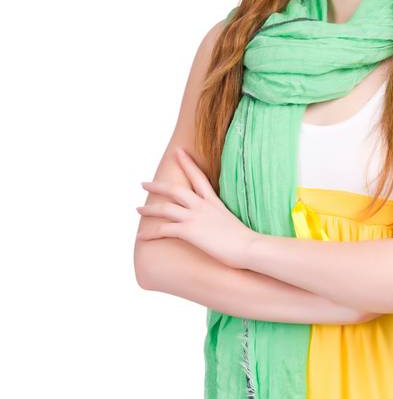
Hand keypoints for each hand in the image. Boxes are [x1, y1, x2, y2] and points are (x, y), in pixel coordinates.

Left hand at [136, 148, 257, 268]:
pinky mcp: (189, 231)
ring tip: (138, 209)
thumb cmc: (245, 238)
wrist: (249, 247)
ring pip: (165, 208)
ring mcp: (195, 217)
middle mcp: (202, 206)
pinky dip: (149, 233)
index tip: (177, 152)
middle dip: (157, 185)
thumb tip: (218, 220)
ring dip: (149, 209)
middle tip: (144, 183)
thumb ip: (220, 215)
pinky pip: (163, 229)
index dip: (187, 163)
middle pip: (175, 189)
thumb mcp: (231, 219)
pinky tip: (141, 237)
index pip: (198, 176)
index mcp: (213, 201)